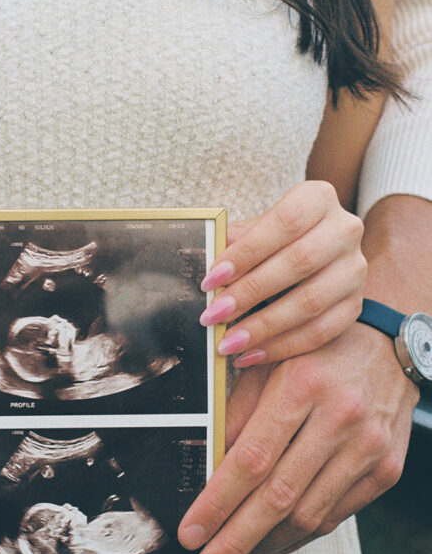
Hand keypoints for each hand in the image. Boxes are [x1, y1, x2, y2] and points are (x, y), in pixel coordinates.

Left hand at [178, 322, 418, 553]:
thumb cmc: (315, 356)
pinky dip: (297, 536)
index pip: (251, 459)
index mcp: (302, 385)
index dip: (217, 503)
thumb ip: (235, 416)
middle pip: (278, 497)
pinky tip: (269, 543)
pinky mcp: (386, 470)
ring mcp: (369, 448)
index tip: (190, 534)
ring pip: (308, 516)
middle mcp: (340, 417)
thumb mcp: (267, 368)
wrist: (390, 347)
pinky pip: (333, 517)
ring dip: (264, 546)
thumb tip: (204, 471)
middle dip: (234, 542)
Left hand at [200, 181, 365, 365]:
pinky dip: (283, 346)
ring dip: (264, 327)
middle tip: (213, 315)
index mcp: (317, 199)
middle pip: (299, 262)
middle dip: (250, 293)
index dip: (246, 252)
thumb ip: (234, 241)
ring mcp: (354, 269)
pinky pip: (320, 332)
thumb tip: (199, 256)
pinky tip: (251, 354)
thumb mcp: (257, 229)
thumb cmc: (276, 239)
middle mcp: (345, 230)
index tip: (211, 280)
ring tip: (228, 342)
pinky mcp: (355, 305)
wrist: (320, 253)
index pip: (284, 222)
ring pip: (311, 302)